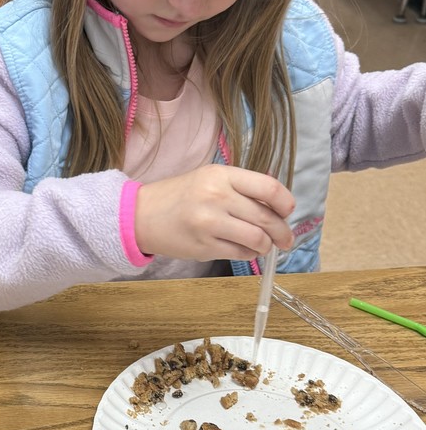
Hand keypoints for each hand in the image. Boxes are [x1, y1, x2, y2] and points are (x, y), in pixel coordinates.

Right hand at [134, 164, 294, 261]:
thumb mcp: (210, 178)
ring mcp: (210, 224)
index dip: (286, 203)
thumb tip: (277, 207)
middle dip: (283, 232)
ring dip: (267, 246)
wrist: (142, 215)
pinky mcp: (204, 247)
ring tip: (264, 246)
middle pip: (267, 218)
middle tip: (285, 238)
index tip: (287, 211)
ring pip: (257, 240)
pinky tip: (244, 249)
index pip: (269, 188)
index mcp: (221, 175)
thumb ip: (241, 187)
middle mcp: (217, 197)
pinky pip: (240, 254)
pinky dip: (249, 254)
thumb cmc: (180, 195)